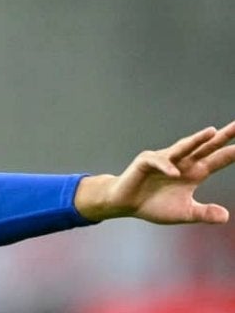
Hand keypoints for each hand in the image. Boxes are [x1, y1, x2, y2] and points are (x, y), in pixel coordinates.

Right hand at [76, 121, 234, 223]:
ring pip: (184, 147)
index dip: (233, 153)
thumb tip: (226, 217)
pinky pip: (159, 162)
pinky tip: (175, 173)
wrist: (125, 204)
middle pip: (205, 146)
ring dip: (197, 139)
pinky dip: (167, 167)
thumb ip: (204, 213)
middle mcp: (183, 162)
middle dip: (222, 136)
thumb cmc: (154, 205)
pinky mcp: (146, 162)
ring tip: (212, 132)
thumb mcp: (184, 213)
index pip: (218, 159)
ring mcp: (165, 159)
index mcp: (195, 172)